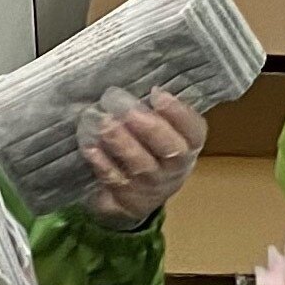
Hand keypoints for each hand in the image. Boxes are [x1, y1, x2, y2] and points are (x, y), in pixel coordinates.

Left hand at [81, 89, 208, 227]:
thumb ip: (156, 110)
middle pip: (171, 150)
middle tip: (126, 109)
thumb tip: (141, 87)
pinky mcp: (128, 197)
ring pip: (141, 166)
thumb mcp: (163, 128)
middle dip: (149, 128)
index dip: (177, 113)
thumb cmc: (151, 147)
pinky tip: (90, 147)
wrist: (140, 194)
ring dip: (122, 143)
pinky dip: (103, 163)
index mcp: (189, 144)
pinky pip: (115, 179)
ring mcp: (152, 184)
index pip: (193, 130)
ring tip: (105, 123)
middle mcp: (175, 167)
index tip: (156, 93)